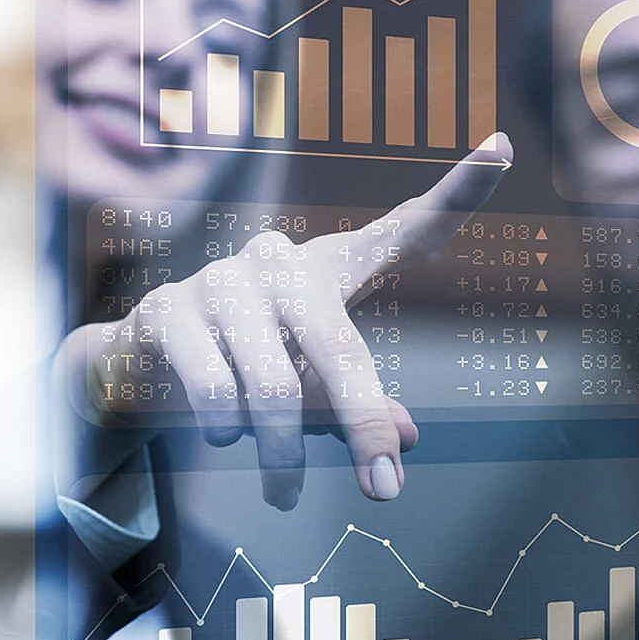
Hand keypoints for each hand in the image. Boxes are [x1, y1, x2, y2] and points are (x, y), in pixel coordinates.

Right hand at [56, 134, 513, 508]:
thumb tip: (412, 438)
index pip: (402, 230)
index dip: (457, 191)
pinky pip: (215, 391)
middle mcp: (282, 262)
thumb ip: (356, 403)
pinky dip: (225, 432)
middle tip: (383, 491)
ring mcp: (223, 280)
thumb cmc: (246, 364)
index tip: (503, 147)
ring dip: (283, 456)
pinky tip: (222, 437)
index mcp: (329, 269)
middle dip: (364, 427)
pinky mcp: (167, 309)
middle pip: (341, 348)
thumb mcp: (310, 383)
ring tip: (284, 492)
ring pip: (277, 388)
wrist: (134, 362)